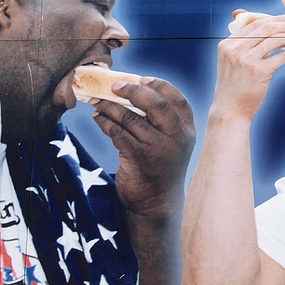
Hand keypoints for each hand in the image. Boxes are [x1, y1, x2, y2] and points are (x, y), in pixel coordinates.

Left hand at [89, 77, 194, 215]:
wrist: (154, 205)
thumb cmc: (159, 170)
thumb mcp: (169, 145)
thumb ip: (159, 123)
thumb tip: (129, 93)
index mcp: (187, 131)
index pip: (178, 100)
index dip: (160, 85)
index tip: (141, 79)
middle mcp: (177, 138)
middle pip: (157, 104)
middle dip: (133, 90)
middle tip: (114, 86)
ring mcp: (158, 148)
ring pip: (131, 117)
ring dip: (110, 106)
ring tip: (97, 101)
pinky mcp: (139, 158)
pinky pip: (118, 132)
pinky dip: (105, 122)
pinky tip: (98, 118)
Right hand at [214, 12, 284, 118]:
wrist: (230, 111)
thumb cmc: (234, 87)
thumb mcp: (231, 63)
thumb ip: (242, 46)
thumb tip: (260, 29)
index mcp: (227, 44)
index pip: (254, 24)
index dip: (275, 19)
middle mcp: (235, 49)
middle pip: (266, 28)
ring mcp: (246, 60)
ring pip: (275, 40)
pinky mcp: (258, 71)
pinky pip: (282, 56)